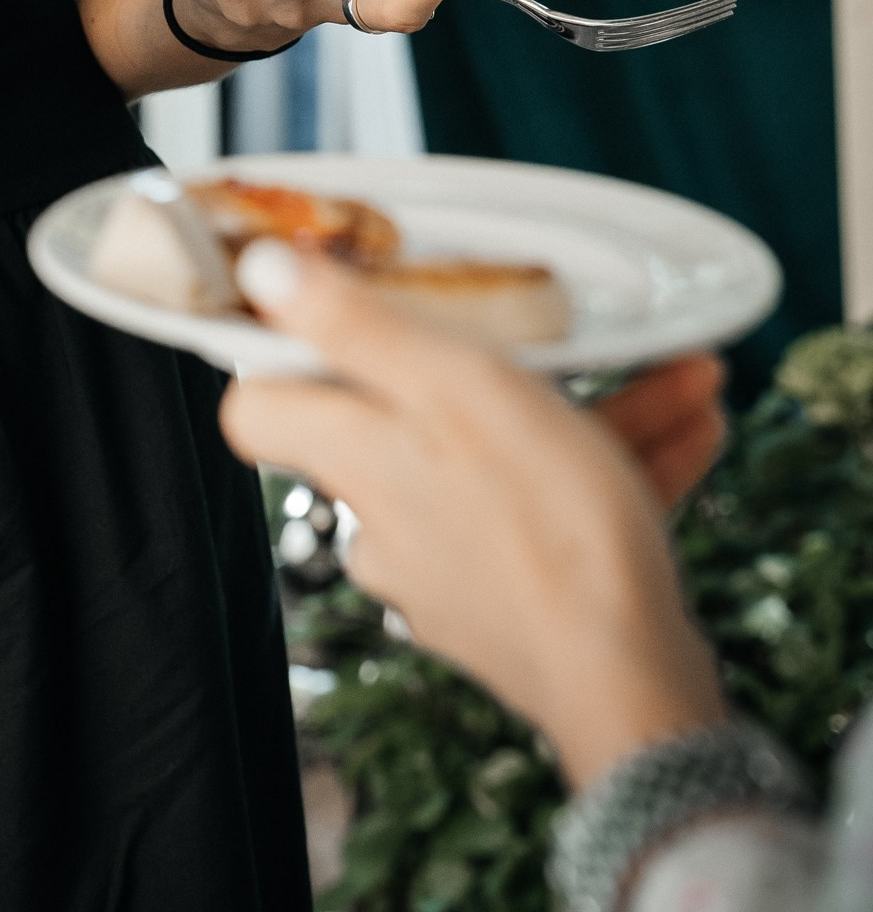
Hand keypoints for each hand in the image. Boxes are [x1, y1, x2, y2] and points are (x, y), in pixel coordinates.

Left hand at [218, 244, 725, 789]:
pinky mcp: (515, 606)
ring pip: (508, 461)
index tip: (347, 309)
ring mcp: (450, 570)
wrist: (631, 685)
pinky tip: (695, 429)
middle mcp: (385, 521)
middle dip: (505, 367)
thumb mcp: (449, 386)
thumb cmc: (544, 524)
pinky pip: (555, 517)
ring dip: (596, 414)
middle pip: (414, 419)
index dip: (291, 352)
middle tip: (578, 336)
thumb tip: (260, 270)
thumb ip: (355, 327)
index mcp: (352, 460)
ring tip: (682, 378)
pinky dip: (620, 471)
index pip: (263, 410)